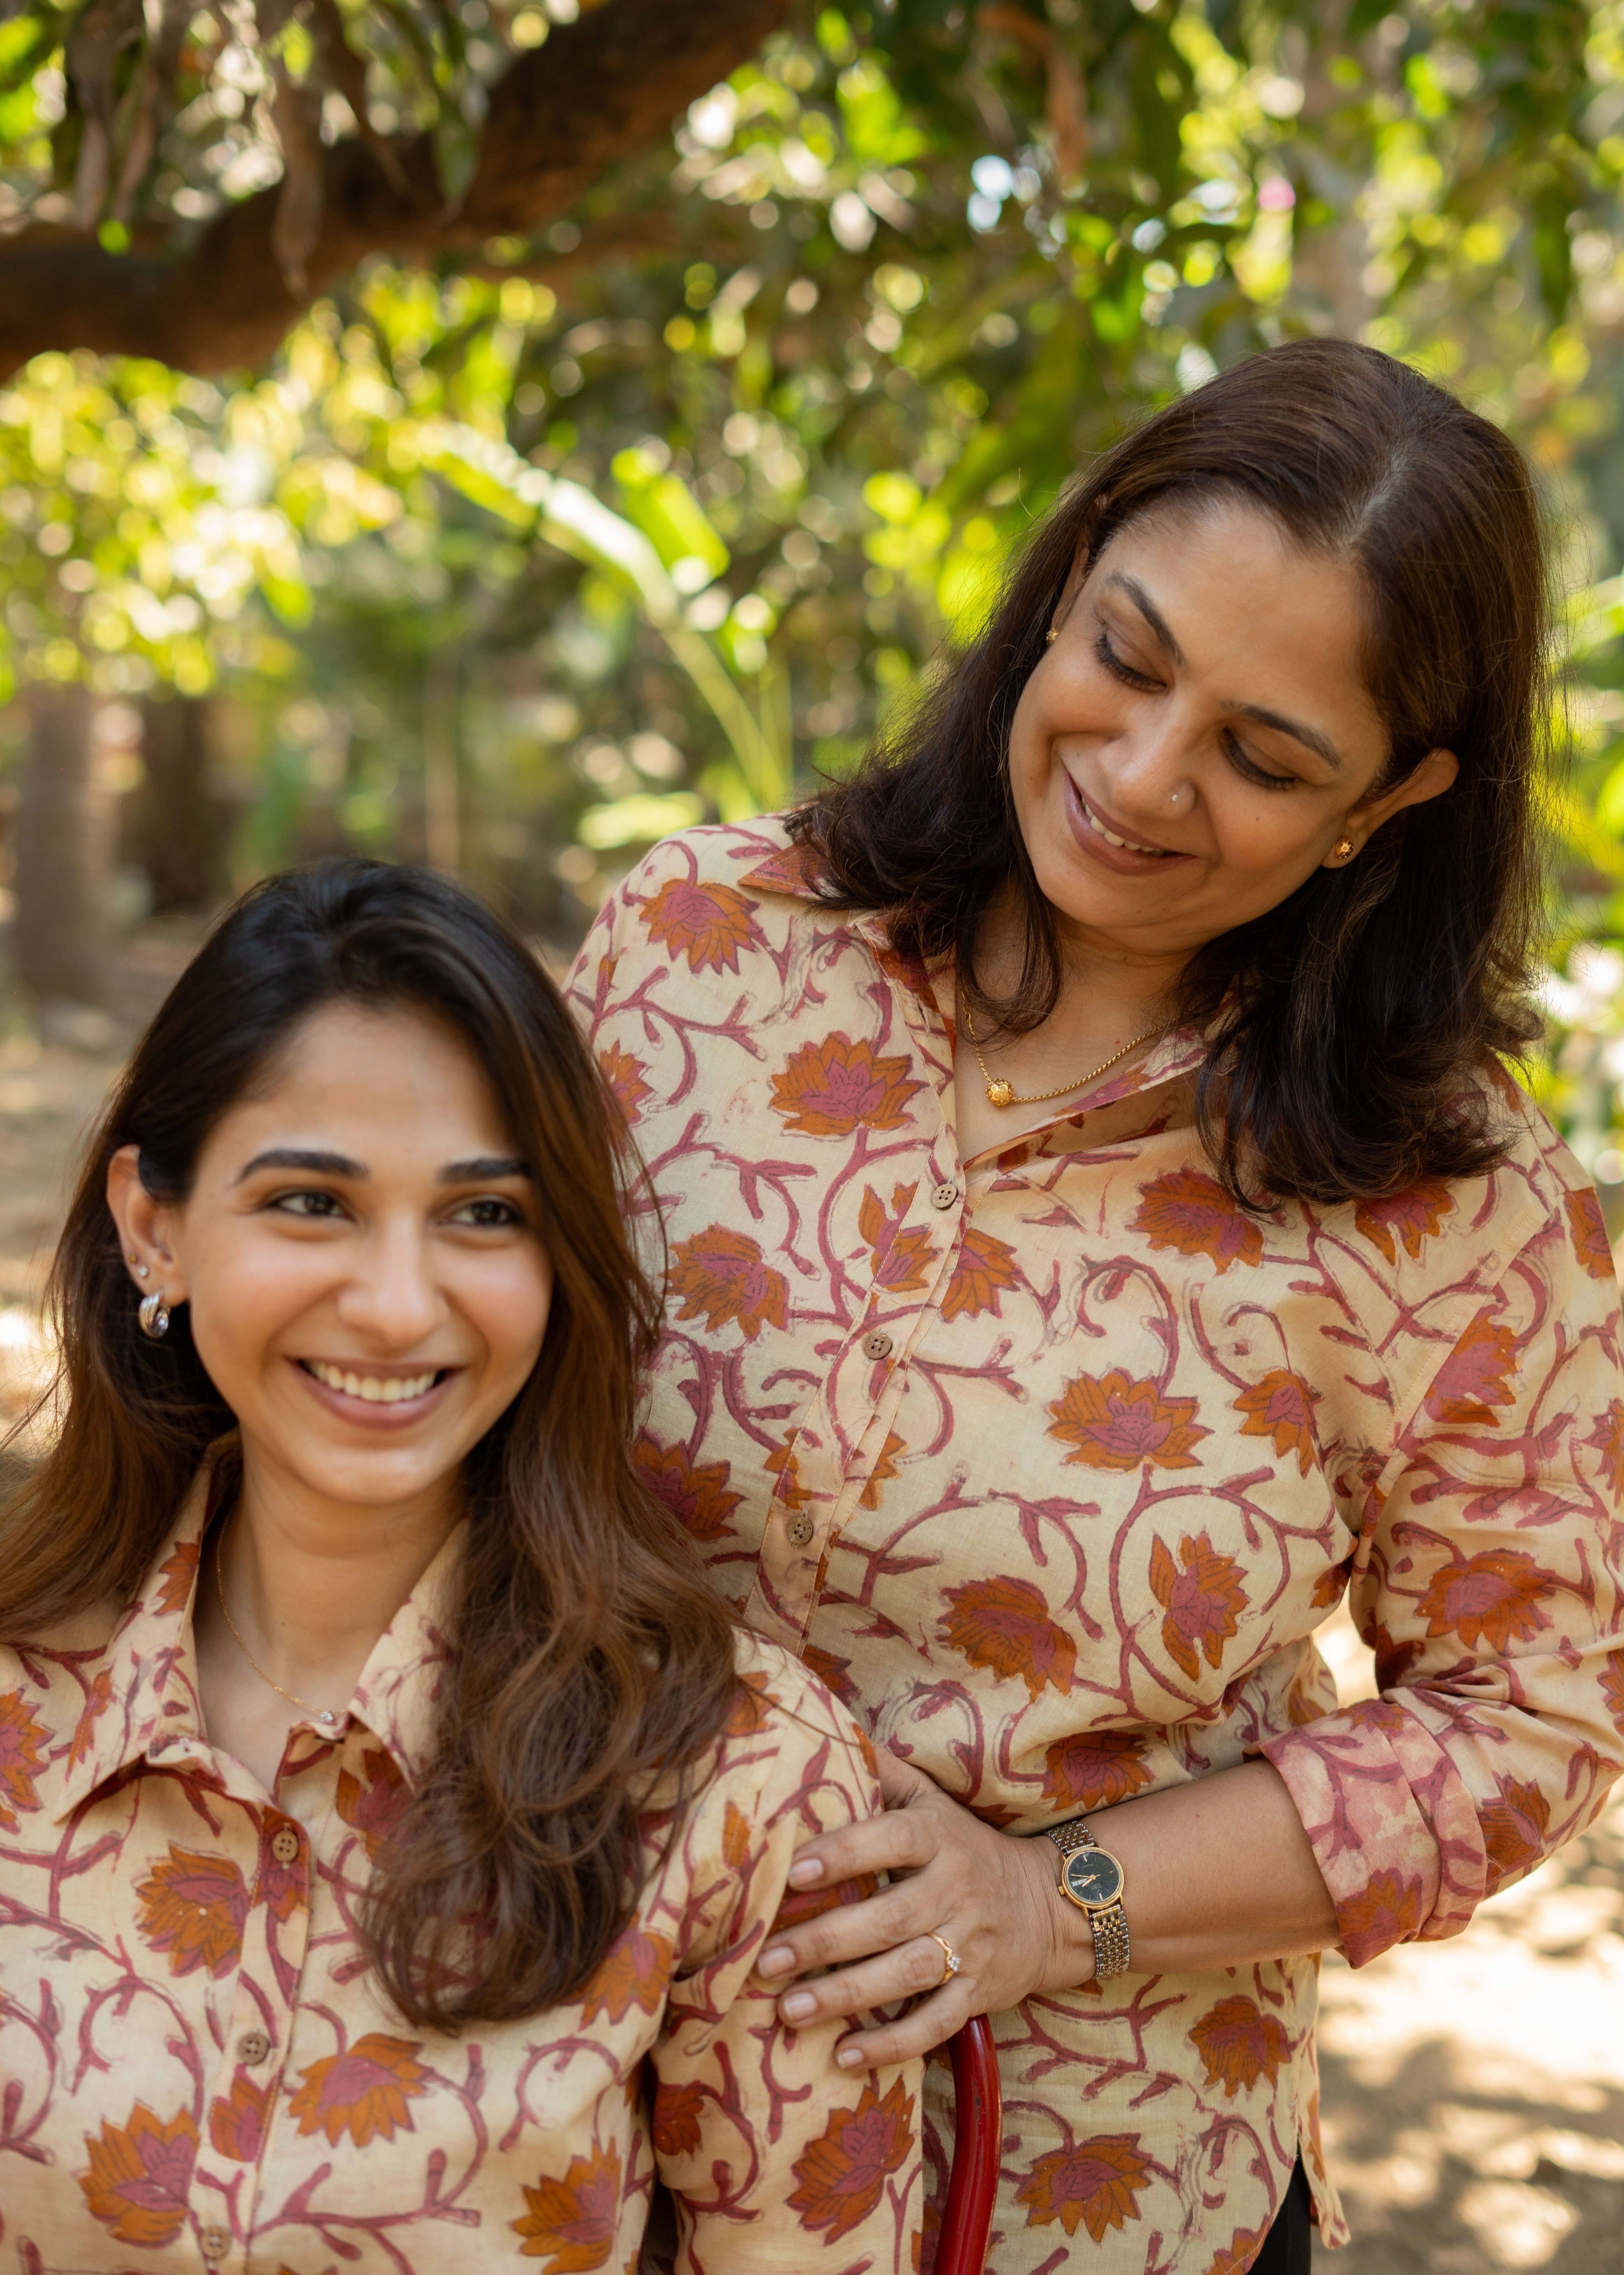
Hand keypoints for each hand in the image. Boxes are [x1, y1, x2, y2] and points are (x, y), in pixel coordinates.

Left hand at [755, 1747, 1093, 2069]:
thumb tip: (827, 1738)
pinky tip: (844, 2055)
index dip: (843, 1854)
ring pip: (907, 1974)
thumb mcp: (934, 1801)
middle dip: (824, 1941)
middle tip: (767, 1958)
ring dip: (845, 1996)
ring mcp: (970, 1947)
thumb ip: (884, 1775)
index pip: (889, 1840)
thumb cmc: (968, 1847)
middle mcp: (956, 1891)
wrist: (1053, 1904)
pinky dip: (891, 2044)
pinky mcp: (979, 1994)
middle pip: (888, 1918)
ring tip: (788, 2009)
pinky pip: (934, 2024)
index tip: (793, 1871)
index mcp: (940, 1838)